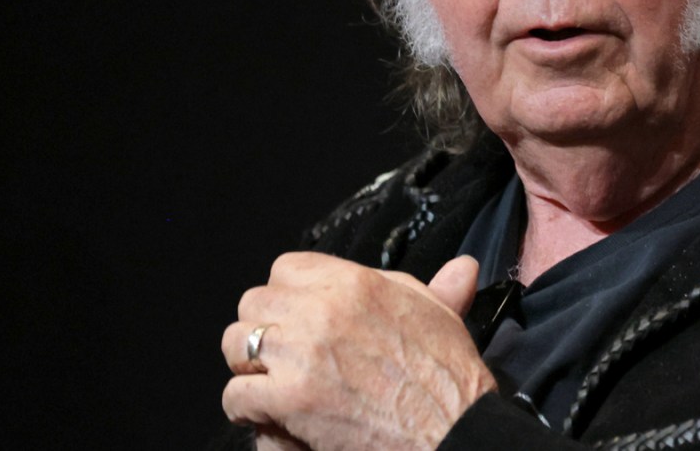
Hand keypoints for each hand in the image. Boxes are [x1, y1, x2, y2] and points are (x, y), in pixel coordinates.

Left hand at [221, 253, 495, 450]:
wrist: (452, 432)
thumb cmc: (449, 379)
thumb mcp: (442, 318)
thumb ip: (437, 288)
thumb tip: (462, 267)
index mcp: (355, 284)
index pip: (286, 268)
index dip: (288, 294)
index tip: (299, 317)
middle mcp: (322, 310)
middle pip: (254, 302)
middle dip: (264, 328)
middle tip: (282, 354)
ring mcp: (302, 354)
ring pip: (237, 343)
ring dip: (250, 364)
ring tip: (270, 382)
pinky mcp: (290, 399)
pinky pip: (236, 393)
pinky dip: (247, 407)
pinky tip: (268, 413)